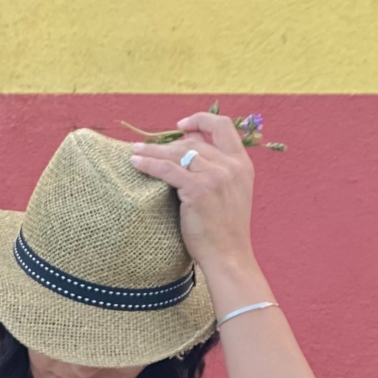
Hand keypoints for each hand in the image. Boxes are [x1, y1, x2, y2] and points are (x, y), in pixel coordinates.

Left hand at [129, 110, 257, 287]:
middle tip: (146, 147)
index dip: (200, 120)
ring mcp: (215, 176)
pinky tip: (136, 162)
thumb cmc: (225, 232)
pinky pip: (168, 170)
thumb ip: (217, 171)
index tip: (181, 125)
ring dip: (153, 151)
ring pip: (178, 153)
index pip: (223, 126)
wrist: (229, 257)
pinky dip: (149, 164)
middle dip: (167, 144)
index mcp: (241, 164)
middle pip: (193, 143)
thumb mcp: (231, 195)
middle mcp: (230, 165)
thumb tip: (190, 148)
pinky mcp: (198, 189)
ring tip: (135, 151)